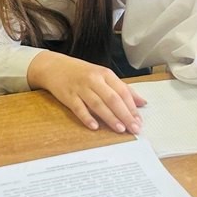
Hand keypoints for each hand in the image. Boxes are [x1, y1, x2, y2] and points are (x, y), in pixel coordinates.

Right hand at [27, 51, 146, 132]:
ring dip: (110, 117)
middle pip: (113, 99)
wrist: (54, 66)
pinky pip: (79, 108)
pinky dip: (87, 117)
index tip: (139, 120)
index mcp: (105, 74)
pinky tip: (94, 126)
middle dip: (125, 115)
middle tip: (134, 128)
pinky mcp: (68, 96)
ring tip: (120, 129)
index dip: (132, 107)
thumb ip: (122, 89)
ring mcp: (80, 88)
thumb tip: (142, 102)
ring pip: (98, 104)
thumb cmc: (81, 73)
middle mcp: (94, 80)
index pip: (122, 91)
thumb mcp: (103, 76)